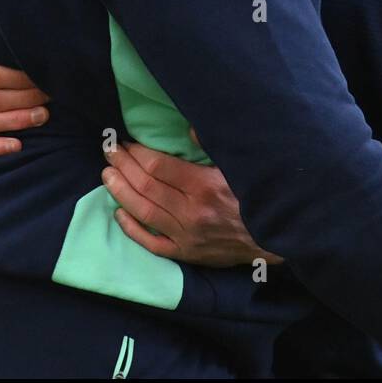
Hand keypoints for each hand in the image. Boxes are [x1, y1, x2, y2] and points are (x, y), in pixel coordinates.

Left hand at [101, 138, 283, 268]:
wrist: (275, 236)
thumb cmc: (256, 194)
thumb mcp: (239, 165)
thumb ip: (213, 146)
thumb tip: (189, 128)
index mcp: (204, 185)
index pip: (158, 166)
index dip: (137, 153)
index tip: (126, 143)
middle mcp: (192, 212)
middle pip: (146, 186)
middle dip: (123, 166)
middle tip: (109, 152)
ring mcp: (187, 236)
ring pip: (145, 212)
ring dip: (121, 192)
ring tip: (106, 176)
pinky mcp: (187, 254)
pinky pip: (152, 244)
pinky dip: (133, 229)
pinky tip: (119, 213)